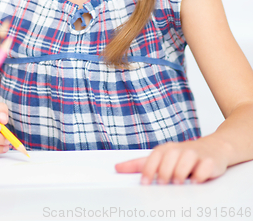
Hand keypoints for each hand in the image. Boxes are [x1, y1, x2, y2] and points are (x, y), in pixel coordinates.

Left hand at [115, 138, 229, 184]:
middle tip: (163, 183)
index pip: (154, 156)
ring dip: (180, 173)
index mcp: (166, 149)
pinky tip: (196, 180)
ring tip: (178, 182)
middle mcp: (180, 149)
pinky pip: (205, 167)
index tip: (144, 182)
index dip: (148, 169)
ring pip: (186, 161)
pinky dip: (200, 174)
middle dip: (165, 172)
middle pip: (169, 159)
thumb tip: (117, 168)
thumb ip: (139, 164)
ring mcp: (195, 154)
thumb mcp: (161, 158)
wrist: (213, 148)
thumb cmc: (183, 155)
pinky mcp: (210, 161)